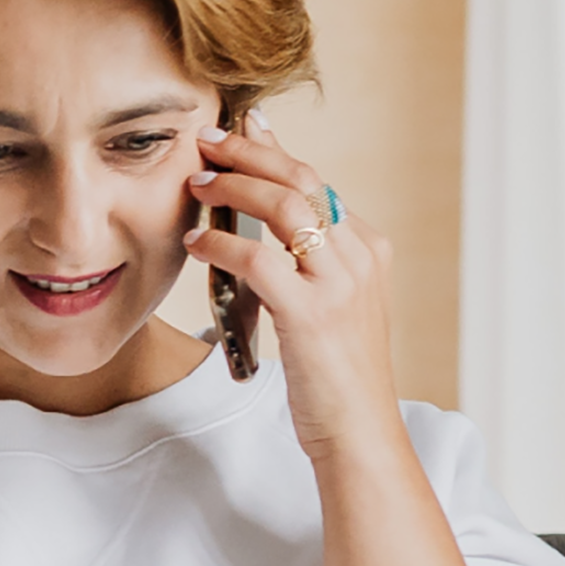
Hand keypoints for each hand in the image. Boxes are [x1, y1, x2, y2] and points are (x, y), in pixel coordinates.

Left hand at [183, 112, 467, 565]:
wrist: (358, 435)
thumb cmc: (336, 382)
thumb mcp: (332, 312)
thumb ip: (308, 269)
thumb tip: (260, 234)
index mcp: (368, 250)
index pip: (317, 183)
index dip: (274, 152)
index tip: (241, 130)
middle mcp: (359, 257)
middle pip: (301, 179)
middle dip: (250, 151)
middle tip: (207, 139)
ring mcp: (339, 284)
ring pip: (283, 205)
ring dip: (234, 185)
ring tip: (197, 182)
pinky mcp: (311, 314)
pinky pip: (258, 259)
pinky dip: (221, 243)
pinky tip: (196, 243)